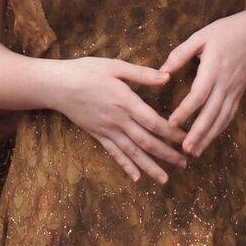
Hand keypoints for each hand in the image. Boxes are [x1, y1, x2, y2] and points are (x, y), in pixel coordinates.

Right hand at [50, 56, 186, 184]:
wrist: (58, 85)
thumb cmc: (86, 71)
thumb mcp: (115, 66)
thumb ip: (141, 74)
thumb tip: (166, 77)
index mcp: (126, 102)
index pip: (155, 122)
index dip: (172, 133)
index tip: (187, 139)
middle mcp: (119, 121)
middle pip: (147, 142)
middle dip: (167, 154)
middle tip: (184, 164)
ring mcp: (108, 130)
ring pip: (133, 153)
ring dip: (150, 167)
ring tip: (165, 179)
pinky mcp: (98, 135)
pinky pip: (115, 154)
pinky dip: (126, 167)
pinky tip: (137, 178)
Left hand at [164, 11, 245, 156]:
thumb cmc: (225, 32)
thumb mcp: (201, 36)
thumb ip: (181, 53)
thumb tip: (162, 71)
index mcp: (213, 68)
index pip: (199, 94)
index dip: (185, 111)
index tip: (171, 123)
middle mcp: (225, 83)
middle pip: (212, 113)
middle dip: (198, 133)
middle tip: (184, 148)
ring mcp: (234, 90)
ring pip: (222, 118)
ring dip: (209, 137)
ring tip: (194, 152)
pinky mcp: (238, 94)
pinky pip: (229, 115)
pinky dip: (219, 129)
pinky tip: (209, 139)